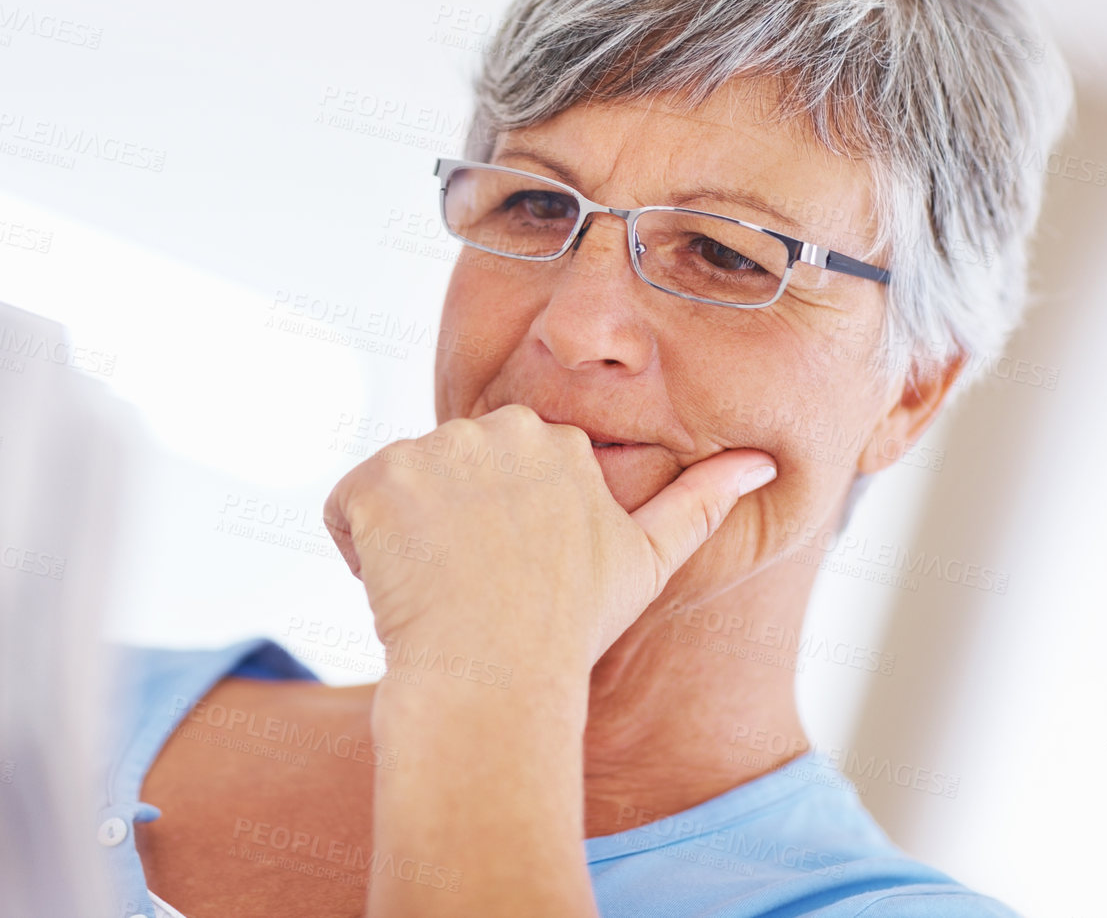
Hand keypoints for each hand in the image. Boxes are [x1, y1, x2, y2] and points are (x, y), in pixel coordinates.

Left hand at [322, 403, 775, 680]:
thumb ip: (700, 501)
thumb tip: (760, 460)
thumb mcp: (648, 560)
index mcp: (553, 442)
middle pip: (444, 473)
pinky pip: (345, 509)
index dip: (494, 529)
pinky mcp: (373, 482)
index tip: (509, 575)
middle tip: (474, 587)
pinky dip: (356, 547)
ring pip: (395, 490)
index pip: (497, 471)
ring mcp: (429, 454)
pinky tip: (396, 586)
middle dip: (446, 523)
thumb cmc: (571, 628)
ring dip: (401, 537)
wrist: (495, 676)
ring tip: (439, 590)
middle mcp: (493, 431)